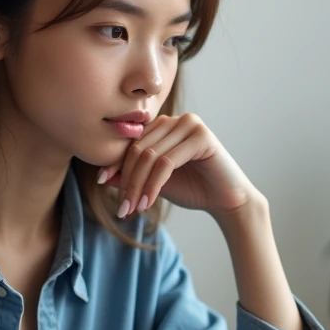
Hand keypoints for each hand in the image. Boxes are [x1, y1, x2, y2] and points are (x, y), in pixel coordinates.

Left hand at [97, 113, 258, 218]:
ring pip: (150, 156)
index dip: (116, 162)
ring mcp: (190, 124)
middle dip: (127, 180)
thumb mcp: (156, 183)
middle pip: (139, 148)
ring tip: (132, 209)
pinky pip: (166, 162)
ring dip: (138, 186)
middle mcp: (177, 120)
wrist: (227, 202)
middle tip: (122, 207)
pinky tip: (148, 203)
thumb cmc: (194, 190)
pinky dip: (153, 185)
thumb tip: (103, 176)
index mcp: (166, 125)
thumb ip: (134, 176)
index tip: (102, 183)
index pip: (133, 141)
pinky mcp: (201, 136)